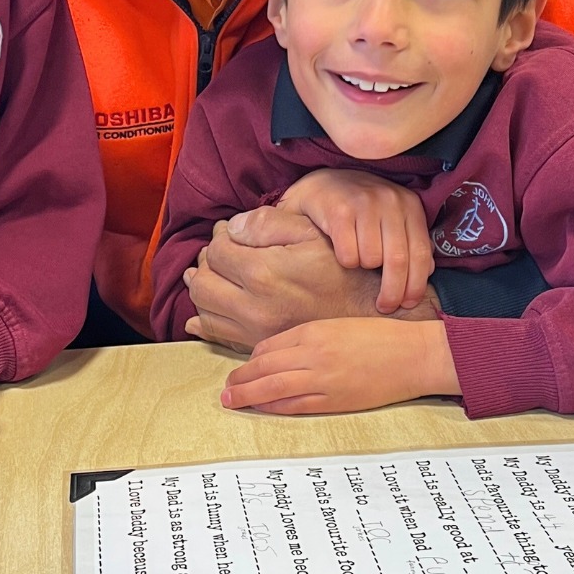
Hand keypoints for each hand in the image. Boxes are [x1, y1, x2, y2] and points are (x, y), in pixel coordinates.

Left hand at [184, 208, 439, 350]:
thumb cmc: (344, 272)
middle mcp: (253, 307)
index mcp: (264, 273)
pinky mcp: (261, 349)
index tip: (226, 232)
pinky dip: (206, 322)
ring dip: (203, 292)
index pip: (217, 252)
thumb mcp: (311, 234)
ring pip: (205, 313)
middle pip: (202, 284)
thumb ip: (268, 224)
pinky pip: (218, 337)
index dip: (218, 237)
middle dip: (203, 265)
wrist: (370, 319)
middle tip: (215, 253)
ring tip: (212, 276)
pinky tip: (206, 313)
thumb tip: (230, 228)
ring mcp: (256, 333)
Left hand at [222, 317, 459, 414]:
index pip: (269, 345)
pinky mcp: (334, 400)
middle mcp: (313, 353)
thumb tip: (279, 353)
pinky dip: (274, 407)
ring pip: (273, 387)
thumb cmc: (379, 337)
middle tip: (225, 388)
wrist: (412, 355)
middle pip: (265, 367)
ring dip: (249, 395)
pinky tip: (262, 408)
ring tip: (232, 400)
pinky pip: (296, 405)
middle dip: (241, 378)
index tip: (243, 367)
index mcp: (313, 331)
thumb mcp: (338, 326)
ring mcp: (322, 379)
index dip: (252, 359)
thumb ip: (309, 337)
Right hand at [277, 169, 434, 312]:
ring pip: (371, 259)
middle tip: (384, 306)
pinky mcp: (340, 210)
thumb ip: (410, 242)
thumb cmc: (363, 209)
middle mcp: (390, 200)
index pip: (421, 253)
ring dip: (364, 268)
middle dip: (392, 291)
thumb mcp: (393, 218)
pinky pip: (348, 255)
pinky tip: (343, 249)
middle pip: (398, 260)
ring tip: (359, 256)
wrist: (323, 184)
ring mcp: (365, 203)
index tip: (407, 304)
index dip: (416, 284)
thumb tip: (426, 274)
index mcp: (410, 204)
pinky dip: (346, 261)